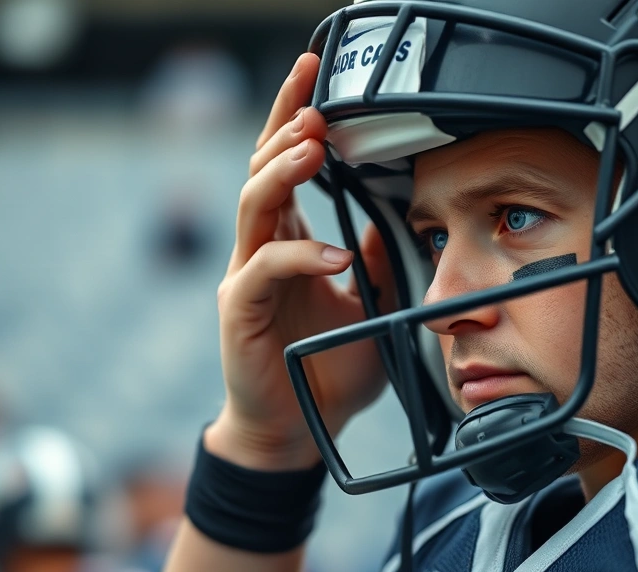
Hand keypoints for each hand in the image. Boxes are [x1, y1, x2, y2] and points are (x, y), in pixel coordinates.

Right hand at [207, 53, 395, 470]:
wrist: (297, 431)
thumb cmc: (326, 368)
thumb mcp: (368, 303)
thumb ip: (375, 257)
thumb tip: (396, 212)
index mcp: (288, 240)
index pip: (285, 166)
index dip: (294, 118)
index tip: (314, 75)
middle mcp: (261, 249)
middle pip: (261, 170)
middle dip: (285, 129)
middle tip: (315, 100)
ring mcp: (248, 277)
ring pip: (254, 206)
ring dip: (283, 172)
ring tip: (312, 146)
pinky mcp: (241, 310)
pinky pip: (265, 270)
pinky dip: (299, 256)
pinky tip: (334, 255)